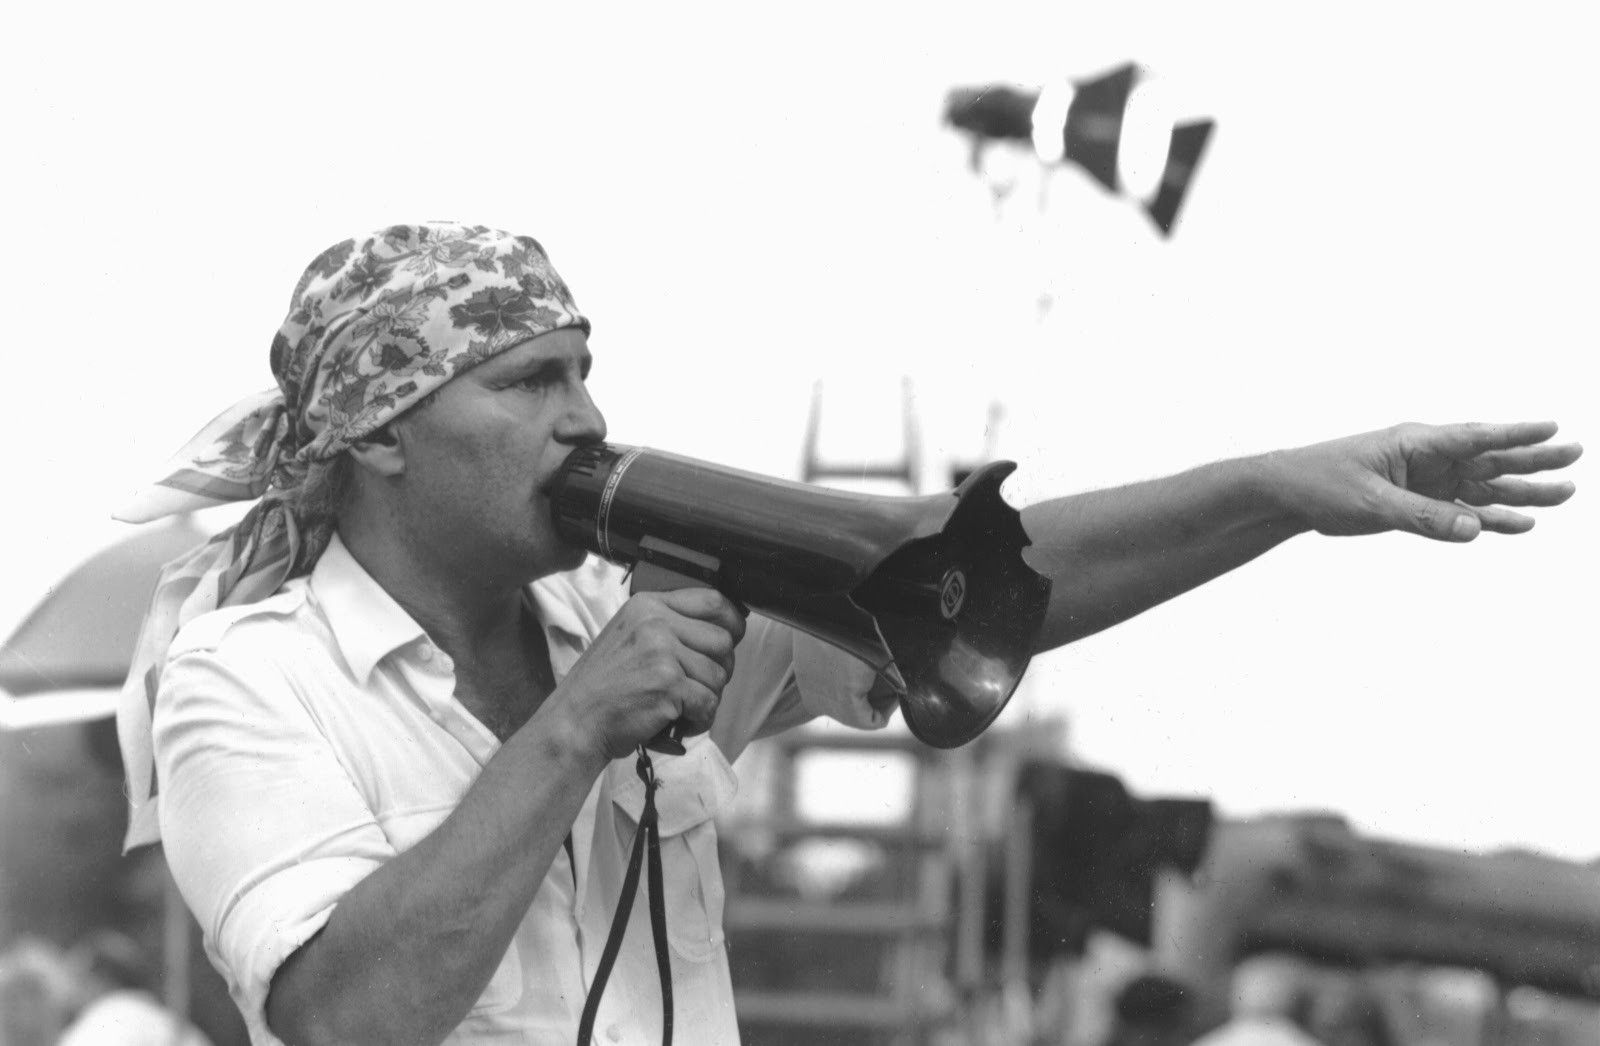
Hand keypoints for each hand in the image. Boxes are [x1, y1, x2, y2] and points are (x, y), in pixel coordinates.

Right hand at [548, 587, 746, 762]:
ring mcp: (662, 653)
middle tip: (700, 686)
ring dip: (708, 698)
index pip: (712, 600)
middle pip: (723, 641)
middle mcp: (656, 623)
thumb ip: (668, 627)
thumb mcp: (628, 636)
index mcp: (648, 606)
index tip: (732, 639)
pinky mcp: (668, 685)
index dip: (732, 622)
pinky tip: (679, 723)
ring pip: (719, 675)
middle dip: (720, 669)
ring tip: (683, 708)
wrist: (575, 721)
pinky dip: (700, 720)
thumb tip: (722, 631)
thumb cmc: (603, 687)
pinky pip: (708, 703)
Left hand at [1270, 421, 1580, 540]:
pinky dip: (1490, 519)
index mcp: (1416, 442)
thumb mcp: (1370, 502)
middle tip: (1576, 454)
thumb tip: (1475, 529)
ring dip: (1521, 493)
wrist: (1289, 495)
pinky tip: (1521, 525)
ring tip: (1565, 493)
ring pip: (1483, 487)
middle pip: (1489, 459)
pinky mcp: (1418, 503)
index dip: (1513, 434)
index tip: (1551, 426)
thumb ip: (1422, 516)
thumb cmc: (1322, 485)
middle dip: (1533, 459)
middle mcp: (1427, 458)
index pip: (1473, 437)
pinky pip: (1462, 511)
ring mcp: (1425, 480)